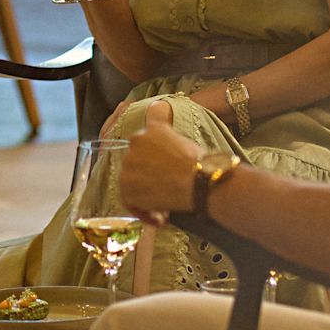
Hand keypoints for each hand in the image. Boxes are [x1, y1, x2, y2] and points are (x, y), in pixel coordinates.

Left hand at [116, 102, 198, 219]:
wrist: (200, 182)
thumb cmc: (202, 164)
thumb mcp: (185, 136)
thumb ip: (167, 128)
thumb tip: (160, 112)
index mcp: (152, 128)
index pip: (146, 129)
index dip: (152, 149)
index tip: (162, 160)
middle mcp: (136, 142)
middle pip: (138, 161)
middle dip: (151, 175)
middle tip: (169, 187)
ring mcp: (129, 165)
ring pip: (132, 180)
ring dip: (147, 193)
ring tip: (167, 203)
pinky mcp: (127, 187)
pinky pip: (130, 201)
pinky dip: (144, 211)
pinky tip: (161, 216)